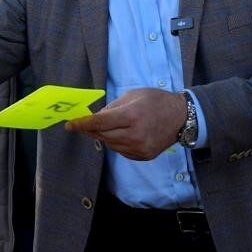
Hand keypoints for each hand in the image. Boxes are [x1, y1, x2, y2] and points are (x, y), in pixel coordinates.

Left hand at [64, 88, 184, 159]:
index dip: (82, 124)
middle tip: (82, 125)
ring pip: (110, 144)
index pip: (99, 123)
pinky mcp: (144, 156)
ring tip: (106, 126)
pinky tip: (121, 134)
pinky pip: (120, 151)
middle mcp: (135, 134)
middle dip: (90, 130)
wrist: (181, 117)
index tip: (70, 125)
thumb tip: (95, 118)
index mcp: (131, 116)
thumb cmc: (156, 101)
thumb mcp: (132, 95)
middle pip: (102, 135)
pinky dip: (115, 143)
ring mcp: (140, 148)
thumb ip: (112, 108)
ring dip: (103, 136)